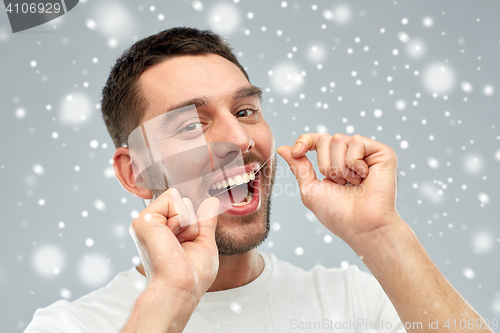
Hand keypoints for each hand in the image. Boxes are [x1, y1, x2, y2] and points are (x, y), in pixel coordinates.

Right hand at [129, 188, 219, 300]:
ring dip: (187, 222)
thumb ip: (206, 220)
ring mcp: (145, 221)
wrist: (181, 288)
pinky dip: (182, 218)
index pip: (182, 205)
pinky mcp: (143, 220)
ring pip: (176, 197)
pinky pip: (172, 198)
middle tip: (182, 245)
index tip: (187, 245)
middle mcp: (151, 224)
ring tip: (177, 244)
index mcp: (162, 230)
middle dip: (191, 221)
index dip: (193, 223)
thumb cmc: (193, 275)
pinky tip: (173, 238)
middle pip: (180, 199)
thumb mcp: (204, 241)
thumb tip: (212, 200)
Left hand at [278, 133, 400, 246]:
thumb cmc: (337, 214)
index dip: (305, 141)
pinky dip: (353, 163)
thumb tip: (282, 148)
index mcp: (336, 162)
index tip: (297, 152)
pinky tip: (364, 177)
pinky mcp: (383, 153)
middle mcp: (351, 155)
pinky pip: (356, 141)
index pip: (317, 139)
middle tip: (339, 184)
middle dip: (325, 165)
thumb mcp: (310, 188)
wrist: (360, 226)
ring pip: (339, 139)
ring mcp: (367, 153)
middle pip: (325, 139)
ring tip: (352, 184)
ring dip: (339, 168)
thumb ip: (299, 166)